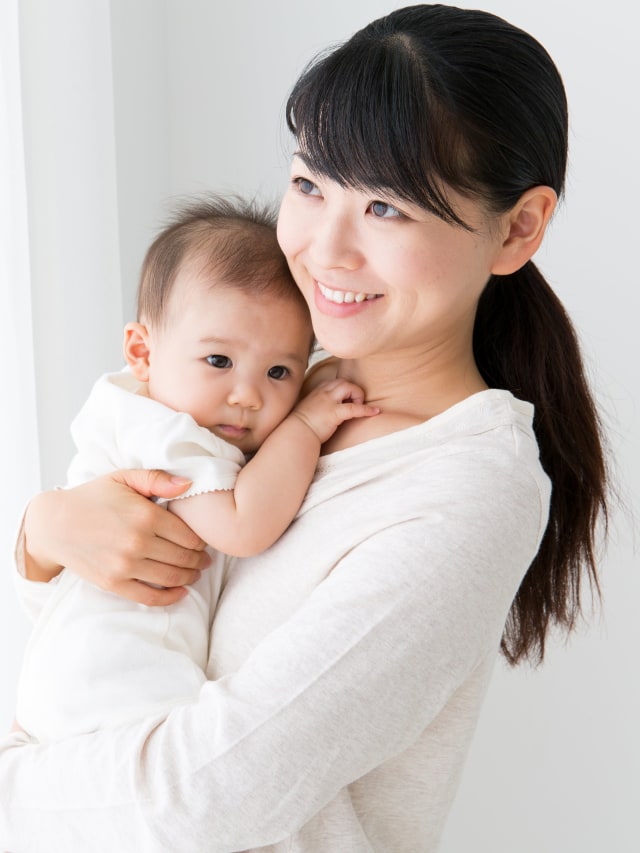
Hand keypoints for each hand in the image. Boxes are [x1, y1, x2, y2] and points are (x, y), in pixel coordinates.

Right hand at [23, 470, 209, 604]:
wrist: (54, 524)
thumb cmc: (93, 497)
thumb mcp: (124, 478)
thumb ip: (158, 479)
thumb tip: (189, 484)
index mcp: (145, 516)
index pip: (189, 535)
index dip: (201, 540)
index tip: (204, 541)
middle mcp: (138, 542)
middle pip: (183, 557)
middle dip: (199, 560)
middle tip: (206, 560)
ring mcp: (125, 566)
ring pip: (171, 577)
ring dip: (190, 577)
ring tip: (196, 573)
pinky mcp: (114, 583)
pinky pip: (150, 597)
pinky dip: (170, 598)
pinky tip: (181, 592)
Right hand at [292, 378, 378, 442]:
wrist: (295, 434)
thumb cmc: (300, 426)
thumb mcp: (308, 410)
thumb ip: (318, 406)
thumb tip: (325, 410)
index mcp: (317, 391)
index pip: (335, 382)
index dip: (344, 389)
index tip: (347, 400)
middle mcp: (323, 393)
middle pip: (343, 381)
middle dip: (353, 390)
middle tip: (355, 404)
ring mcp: (328, 401)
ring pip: (349, 387)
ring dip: (358, 395)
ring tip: (359, 406)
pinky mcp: (334, 413)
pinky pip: (354, 407)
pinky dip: (366, 409)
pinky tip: (374, 412)